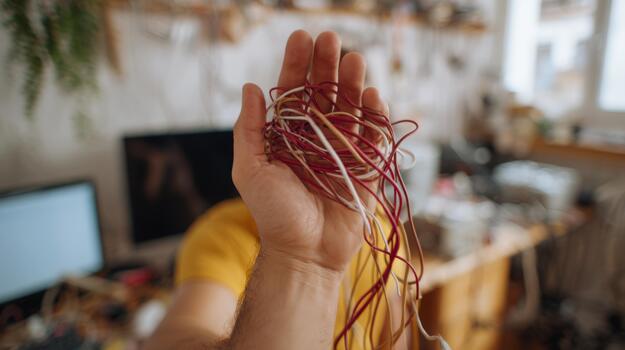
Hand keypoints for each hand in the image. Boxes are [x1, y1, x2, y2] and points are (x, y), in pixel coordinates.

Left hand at [232, 30, 387, 272]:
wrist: (304, 253)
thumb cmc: (273, 213)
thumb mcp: (251, 169)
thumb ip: (249, 129)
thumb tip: (250, 87)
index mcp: (288, 136)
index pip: (293, 93)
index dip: (296, 65)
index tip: (301, 37)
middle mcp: (316, 138)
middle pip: (324, 94)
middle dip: (327, 65)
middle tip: (330, 38)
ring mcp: (342, 151)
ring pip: (350, 109)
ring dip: (353, 83)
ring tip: (355, 59)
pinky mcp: (366, 167)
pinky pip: (373, 136)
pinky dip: (374, 115)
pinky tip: (372, 94)